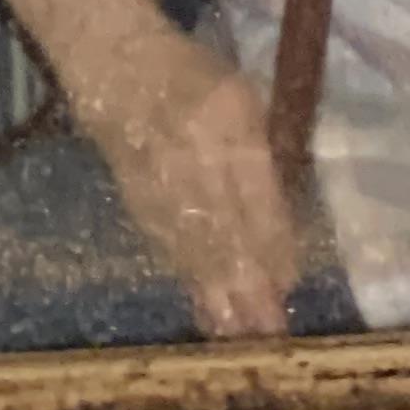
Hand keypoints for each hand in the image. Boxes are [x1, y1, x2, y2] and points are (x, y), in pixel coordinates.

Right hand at [95, 44, 301, 336]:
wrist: (119, 72)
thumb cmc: (195, 77)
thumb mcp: (243, 98)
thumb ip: (263, 152)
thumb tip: (282, 217)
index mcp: (229, 124)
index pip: (255, 195)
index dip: (273, 243)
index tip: (289, 281)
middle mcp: (195, 159)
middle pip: (226, 231)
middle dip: (250, 284)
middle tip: (271, 329)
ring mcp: (162, 186)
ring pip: (197, 250)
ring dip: (222, 296)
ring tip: (245, 336)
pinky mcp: (139, 206)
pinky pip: (171, 251)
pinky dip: (192, 283)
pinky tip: (208, 312)